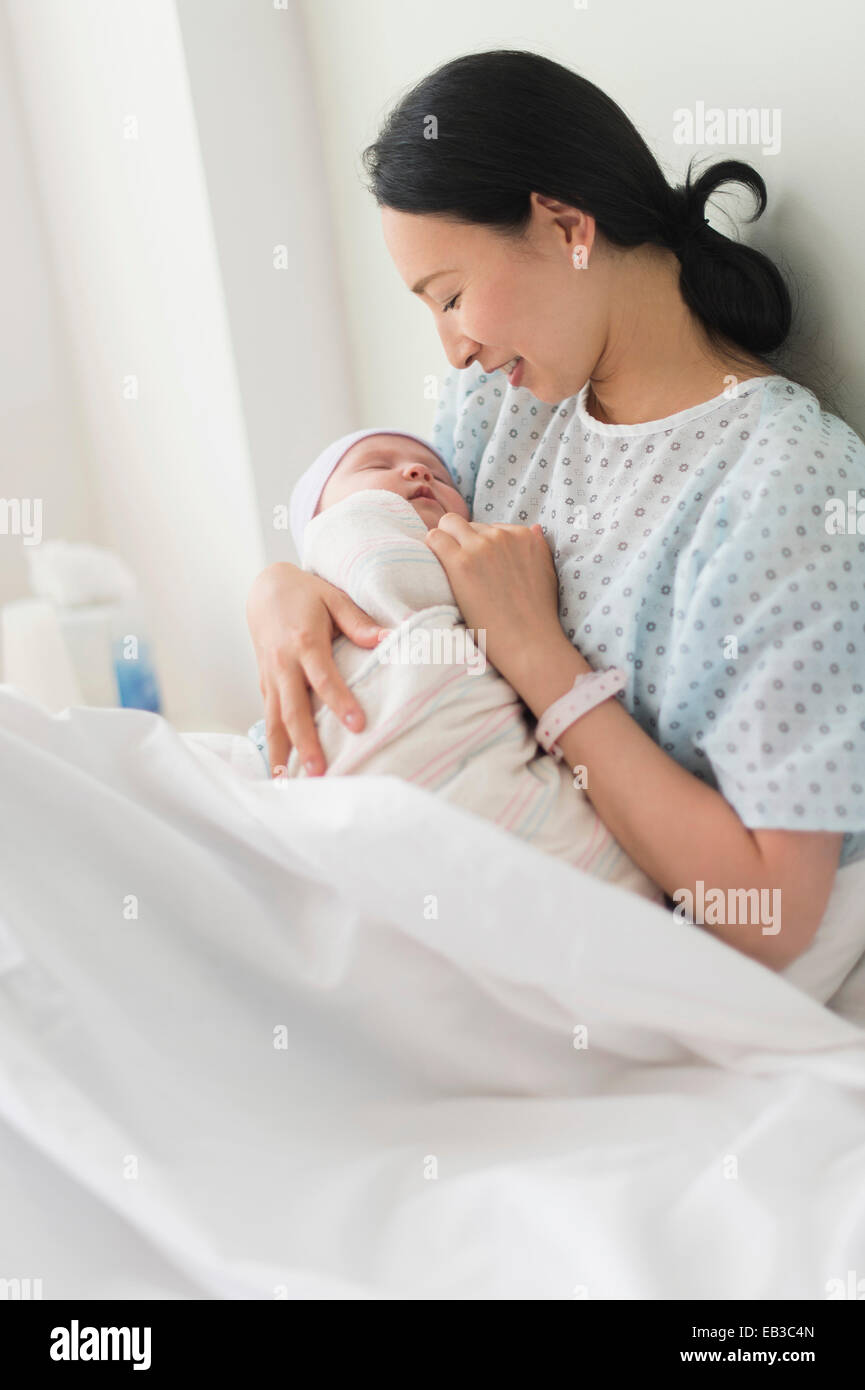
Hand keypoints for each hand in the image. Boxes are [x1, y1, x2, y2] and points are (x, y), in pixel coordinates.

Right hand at [246, 563, 382, 775]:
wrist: (264, 589)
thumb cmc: (305, 594)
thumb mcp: (334, 598)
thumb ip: (359, 622)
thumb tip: (389, 637)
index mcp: (304, 642)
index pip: (323, 678)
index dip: (340, 702)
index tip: (358, 725)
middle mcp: (283, 664)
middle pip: (292, 709)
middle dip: (305, 742)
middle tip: (320, 771)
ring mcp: (270, 677)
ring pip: (273, 720)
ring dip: (283, 752)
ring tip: (289, 782)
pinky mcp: (265, 685)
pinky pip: (269, 717)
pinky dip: (274, 743)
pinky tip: (282, 767)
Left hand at [424, 517, 574, 694]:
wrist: (528, 642)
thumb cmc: (537, 616)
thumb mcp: (547, 572)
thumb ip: (538, 547)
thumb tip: (535, 527)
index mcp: (524, 535)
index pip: (489, 527)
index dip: (480, 547)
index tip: (479, 569)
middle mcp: (503, 535)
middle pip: (467, 525)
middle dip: (461, 542)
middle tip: (460, 570)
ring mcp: (481, 547)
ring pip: (447, 525)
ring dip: (445, 545)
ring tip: (449, 574)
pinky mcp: (461, 562)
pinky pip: (434, 538)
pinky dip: (432, 551)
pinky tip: (437, 570)